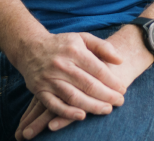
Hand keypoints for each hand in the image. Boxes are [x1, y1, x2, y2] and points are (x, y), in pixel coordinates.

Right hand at [15, 26, 153, 139]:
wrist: (30, 48)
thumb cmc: (62, 44)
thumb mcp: (82, 38)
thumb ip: (103, 47)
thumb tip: (120, 60)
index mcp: (74, 50)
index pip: (97, 69)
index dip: (112, 81)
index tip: (123, 89)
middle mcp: (61, 65)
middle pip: (88, 85)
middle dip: (106, 96)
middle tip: (120, 102)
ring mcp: (49, 79)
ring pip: (73, 97)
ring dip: (92, 106)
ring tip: (107, 109)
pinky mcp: (40, 91)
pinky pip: (54, 105)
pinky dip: (68, 112)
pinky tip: (82, 116)